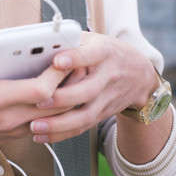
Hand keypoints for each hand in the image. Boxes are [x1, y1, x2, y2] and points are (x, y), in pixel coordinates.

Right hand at [0, 40, 73, 153]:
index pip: (39, 91)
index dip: (56, 76)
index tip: (63, 58)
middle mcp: (12, 117)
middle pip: (56, 105)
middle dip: (71, 85)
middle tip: (79, 64)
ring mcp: (18, 128)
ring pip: (56, 117)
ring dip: (69, 98)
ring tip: (75, 76)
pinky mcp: (21, 133)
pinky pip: (49, 123)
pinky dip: (59, 109)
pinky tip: (62, 92)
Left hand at [30, 31, 158, 143]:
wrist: (139, 73)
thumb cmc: (106, 52)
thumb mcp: (93, 39)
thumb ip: (71, 41)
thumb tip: (40, 43)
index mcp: (104, 52)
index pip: (91, 54)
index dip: (75, 58)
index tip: (57, 61)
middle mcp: (108, 76)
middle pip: (88, 90)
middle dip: (63, 98)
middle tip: (39, 101)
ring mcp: (107, 98)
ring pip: (86, 115)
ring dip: (59, 124)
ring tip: (35, 126)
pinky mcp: (103, 114)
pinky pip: (83, 127)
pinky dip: (62, 134)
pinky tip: (42, 136)